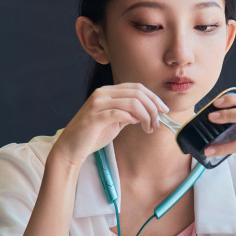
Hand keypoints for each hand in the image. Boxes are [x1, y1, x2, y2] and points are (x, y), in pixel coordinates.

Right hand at [49, 83, 168, 169]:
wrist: (71, 148)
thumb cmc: (92, 135)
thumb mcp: (115, 122)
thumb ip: (128, 114)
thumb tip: (147, 113)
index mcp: (108, 92)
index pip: (136, 88)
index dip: (153, 98)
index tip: (164, 110)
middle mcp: (102, 93)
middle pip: (137, 93)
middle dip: (153, 107)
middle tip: (158, 122)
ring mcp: (97, 104)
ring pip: (131, 102)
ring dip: (146, 116)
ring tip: (149, 128)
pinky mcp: (94, 117)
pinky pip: (119, 113)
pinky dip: (132, 118)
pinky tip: (137, 125)